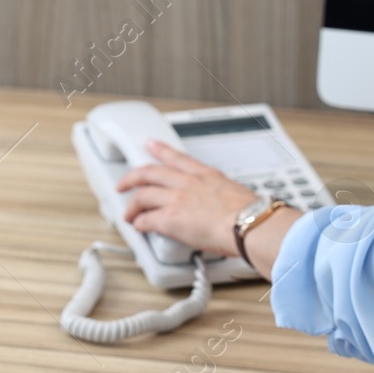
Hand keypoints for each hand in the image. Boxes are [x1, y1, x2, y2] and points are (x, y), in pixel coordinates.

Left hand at [116, 140, 260, 257]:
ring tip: (127, 214)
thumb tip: (223, 206)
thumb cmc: (250, 213)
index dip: (160, 150)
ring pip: (142, 196)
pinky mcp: (169, 219)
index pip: (176, 157)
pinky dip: (139, 224)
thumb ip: (221, 196)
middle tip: (123, 183)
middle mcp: (187, 183)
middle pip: (149, 173)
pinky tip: (138, 227)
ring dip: (131, 206)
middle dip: (131, 178)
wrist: (248, 224)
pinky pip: (146, 220)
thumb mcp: (235, 193)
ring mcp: (176, 199)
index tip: (151, 145)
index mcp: (205, 175)